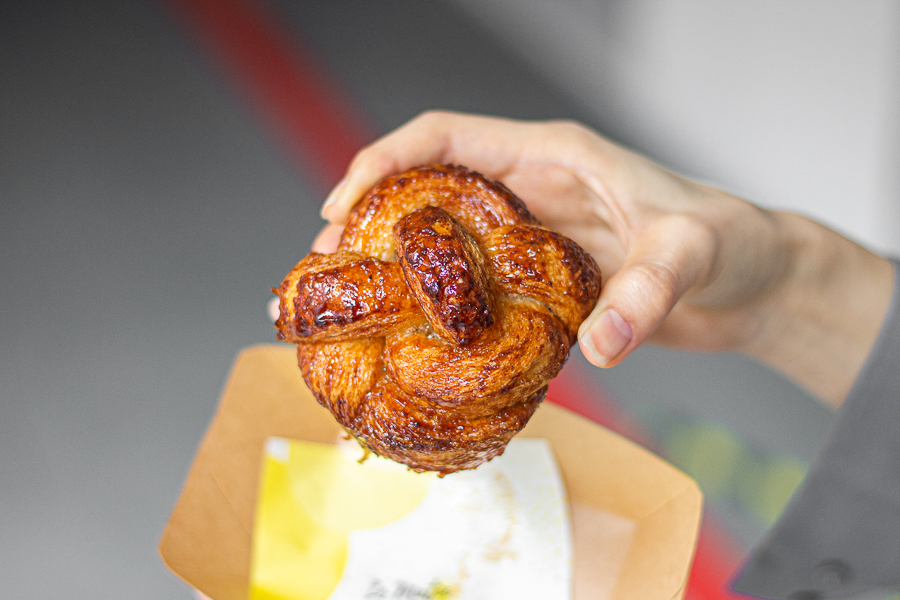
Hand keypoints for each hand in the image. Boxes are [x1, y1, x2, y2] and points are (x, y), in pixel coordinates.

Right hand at [315, 111, 893, 406]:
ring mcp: (532, 240)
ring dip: (398, 274)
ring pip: (443, 245)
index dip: (384, 160)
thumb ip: (647, 292)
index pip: (445, 137)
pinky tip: (420, 345)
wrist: (755, 284)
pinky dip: (444, 314)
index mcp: (551, 156)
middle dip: (369, 223)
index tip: (341, 205)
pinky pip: (477, 293)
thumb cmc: (731, 243)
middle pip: (426, 192)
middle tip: (327, 272)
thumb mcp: (693, 253)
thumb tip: (599, 345)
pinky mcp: (542, 283)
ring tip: (355, 312)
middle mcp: (531, 192)